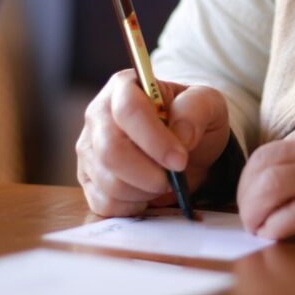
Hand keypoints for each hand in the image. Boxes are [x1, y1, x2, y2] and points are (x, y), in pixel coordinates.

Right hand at [76, 70, 229, 216]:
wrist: (185, 146)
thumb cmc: (192, 120)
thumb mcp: (207, 103)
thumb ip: (196, 109)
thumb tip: (180, 135)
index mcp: (125, 87)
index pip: (128, 110)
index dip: (154, 140)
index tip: (179, 161)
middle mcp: (98, 115)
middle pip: (111, 151)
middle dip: (148, 174)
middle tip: (173, 179)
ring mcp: (89, 148)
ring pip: (107, 181)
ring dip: (143, 192)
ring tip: (163, 182)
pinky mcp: (87, 179)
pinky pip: (103, 204)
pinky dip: (132, 207)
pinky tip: (147, 195)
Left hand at [237, 100, 294, 240]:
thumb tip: (278, 175)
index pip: (274, 147)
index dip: (254, 177)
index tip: (254, 196)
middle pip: (265, 164)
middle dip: (246, 195)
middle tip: (247, 215)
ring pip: (275, 186)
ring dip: (256, 212)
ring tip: (257, 227)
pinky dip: (278, 226)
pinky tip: (275, 235)